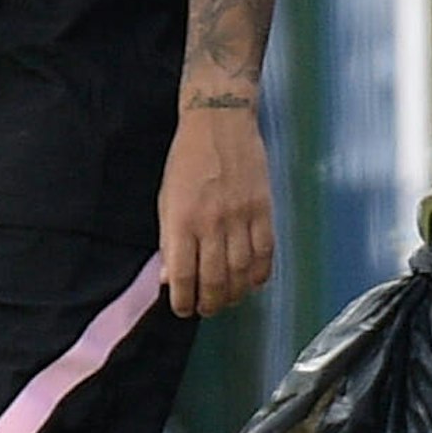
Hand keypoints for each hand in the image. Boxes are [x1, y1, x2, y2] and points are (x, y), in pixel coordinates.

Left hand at [157, 106, 273, 317]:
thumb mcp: (166, 197)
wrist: (219, 122)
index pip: (183, 275)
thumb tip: (170, 278)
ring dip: (235, 294)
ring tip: (228, 300)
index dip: (183, 300)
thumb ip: (168, 239)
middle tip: (207, 310)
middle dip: (210, 303)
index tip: (182, 309)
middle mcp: (212, 223)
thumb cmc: (186, 160)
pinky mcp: (264, 211)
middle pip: (215, 280)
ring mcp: (241, 218)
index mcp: (181, 219)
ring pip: (242, 272)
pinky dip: (260, 275)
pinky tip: (252, 282)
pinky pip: (265, 254)